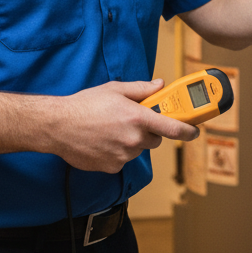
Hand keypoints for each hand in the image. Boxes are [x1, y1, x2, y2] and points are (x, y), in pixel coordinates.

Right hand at [48, 79, 199, 172]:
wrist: (57, 126)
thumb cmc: (84, 105)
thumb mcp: (115, 90)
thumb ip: (141, 89)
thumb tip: (159, 85)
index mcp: (137, 118)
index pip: (173, 128)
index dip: (188, 130)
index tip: (194, 131)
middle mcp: (133, 139)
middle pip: (155, 140)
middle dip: (149, 131)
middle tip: (133, 121)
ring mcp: (123, 155)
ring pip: (138, 150)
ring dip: (131, 141)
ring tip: (110, 129)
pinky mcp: (112, 167)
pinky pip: (123, 159)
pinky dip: (117, 152)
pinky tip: (103, 141)